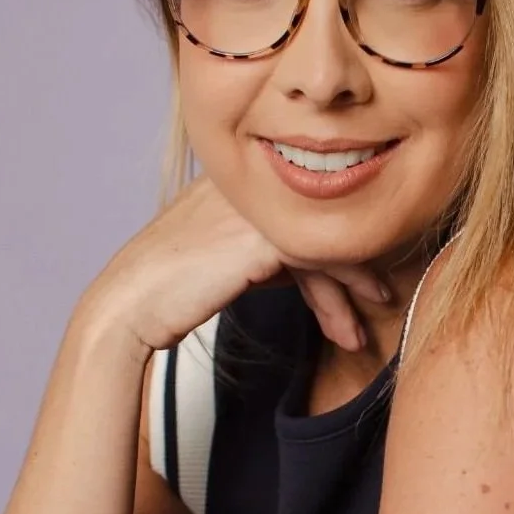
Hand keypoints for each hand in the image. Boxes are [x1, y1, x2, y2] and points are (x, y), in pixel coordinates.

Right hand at [79, 174, 386, 354]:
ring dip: (350, 291)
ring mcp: (258, 207)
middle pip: (322, 220)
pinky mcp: (261, 237)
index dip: (336, 245)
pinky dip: (335, 296)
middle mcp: (254, 184)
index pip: (305, 204)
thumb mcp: (233, 259)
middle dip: (353, 266)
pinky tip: (344, 327)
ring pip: (325, 240)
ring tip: (360, 335)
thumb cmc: (175, 285)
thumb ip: (271, 252)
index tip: (359, 280)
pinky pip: (318, 260)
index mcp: (244, 178)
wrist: (134, 304)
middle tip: (380, 299)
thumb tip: (315, 274)